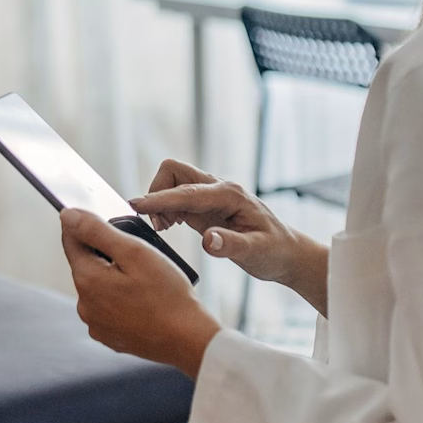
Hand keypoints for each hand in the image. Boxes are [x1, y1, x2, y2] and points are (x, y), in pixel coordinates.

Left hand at [61, 209, 219, 373]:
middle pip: (86, 264)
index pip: (71, 240)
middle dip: (105, 254)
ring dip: (113, 277)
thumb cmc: (167, 296)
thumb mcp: (134, 252)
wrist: (189, 340)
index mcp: (87, 280)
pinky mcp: (109, 336)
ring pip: (98, 287)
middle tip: (136, 254)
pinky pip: (108, 308)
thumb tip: (67, 215)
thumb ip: (97, 231)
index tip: (103, 219)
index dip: (85, 224)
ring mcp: (96, 324)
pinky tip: (142, 300)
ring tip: (143, 279)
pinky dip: (120, 299)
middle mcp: (84, 305)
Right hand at [130, 159, 329, 314]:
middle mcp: (217, 188)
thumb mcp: (257, 252)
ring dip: (160, 201)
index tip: (136, 206)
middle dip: (157, 192)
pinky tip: (170, 226)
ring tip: (164, 228)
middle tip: (158, 224)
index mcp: (229, 195)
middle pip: (174, 171)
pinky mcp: (204, 205)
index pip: (186, 191)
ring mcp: (210, 195)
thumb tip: (208, 240)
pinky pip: (175, 196)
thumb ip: (232, 245)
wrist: (285, 252)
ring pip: (172, 181)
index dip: (160, 199)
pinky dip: (165, 208)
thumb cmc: (274, 250)